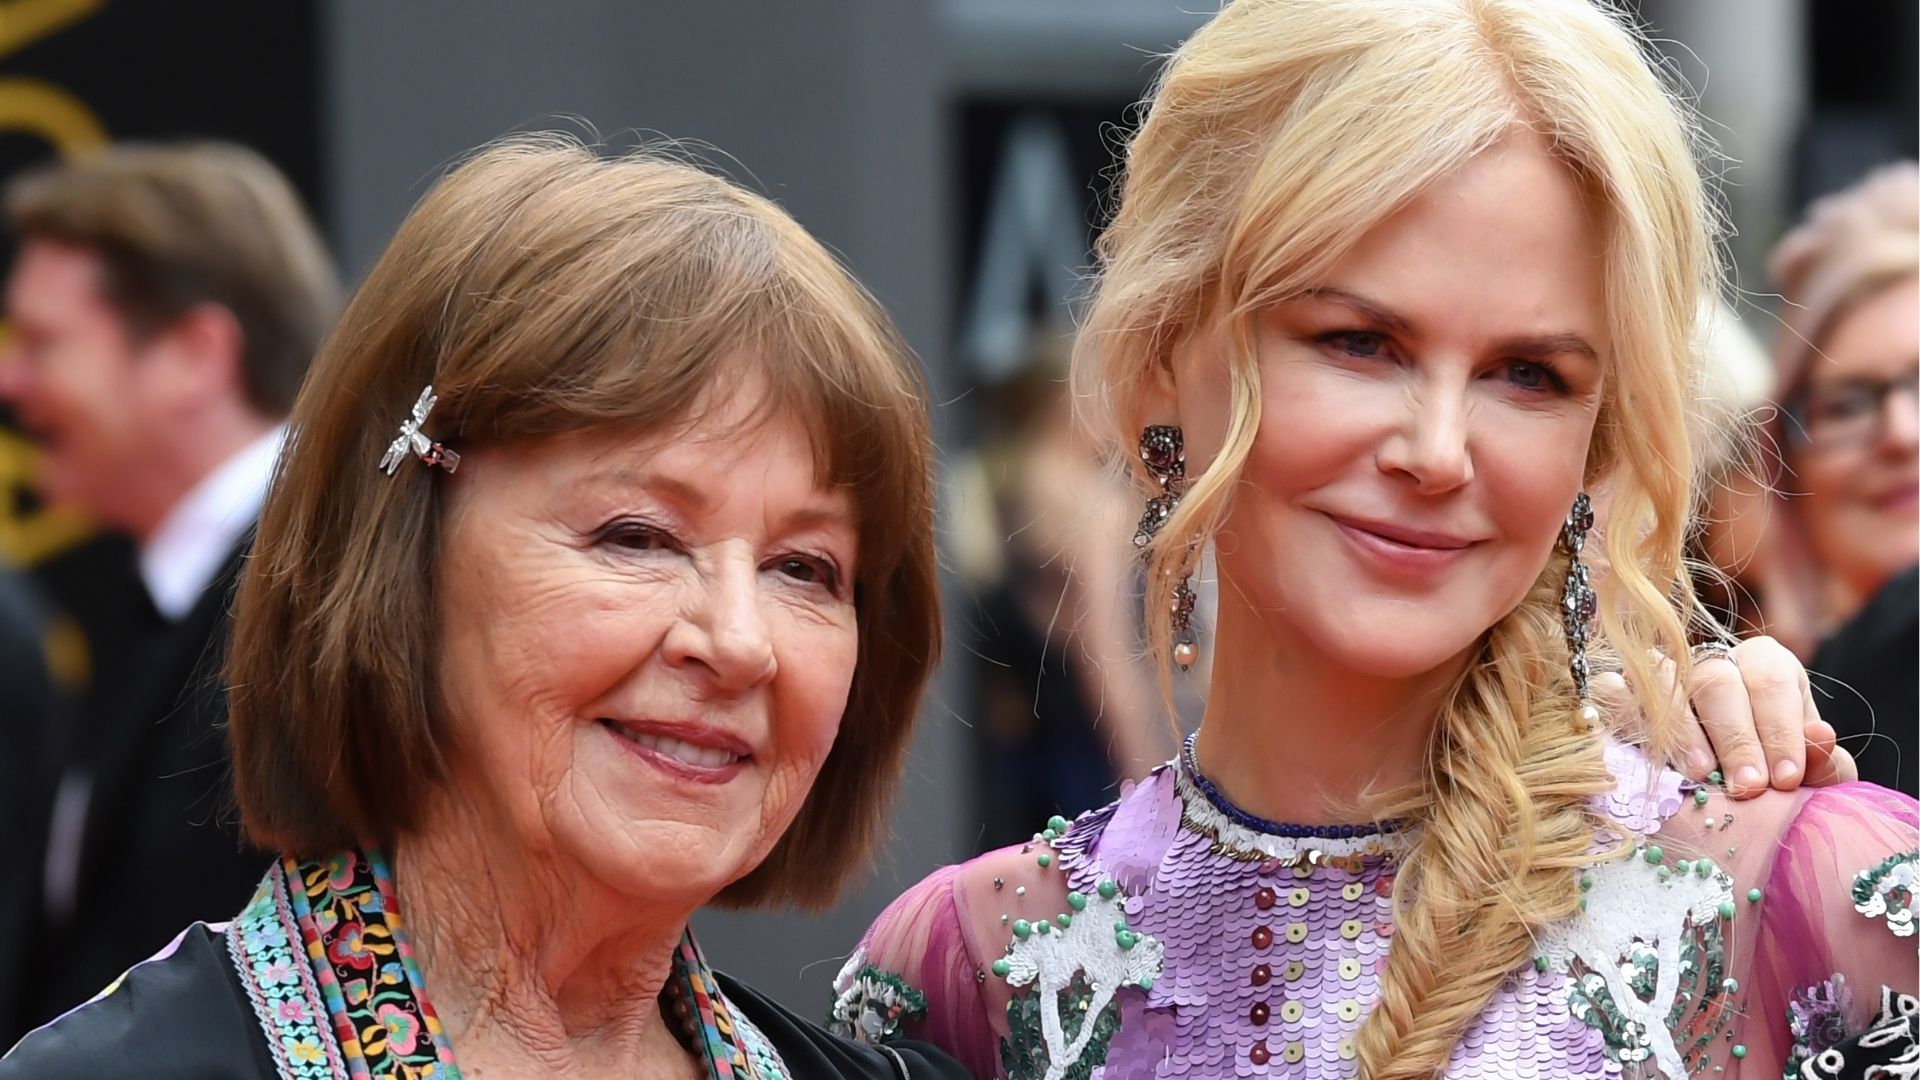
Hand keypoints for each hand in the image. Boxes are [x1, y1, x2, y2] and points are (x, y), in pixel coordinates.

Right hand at [1597, 635, 1858, 798]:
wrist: (1714, 798)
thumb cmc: (1762, 780)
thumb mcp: (1802, 774)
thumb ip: (1821, 763)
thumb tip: (1822, 740)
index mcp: (1762, 666)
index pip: (1771, 678)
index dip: (1780, 727)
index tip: (1787, 779)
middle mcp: (1709, 661)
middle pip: (1716, 680)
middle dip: (1736, 737)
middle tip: (1748, 787)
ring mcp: (1655, 672)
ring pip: (1662, 678)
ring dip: (1681, 729)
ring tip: (1698, 774)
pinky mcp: (1614, 690)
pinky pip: (1611, 690)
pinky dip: (1626, 718)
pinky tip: (1648, 757)